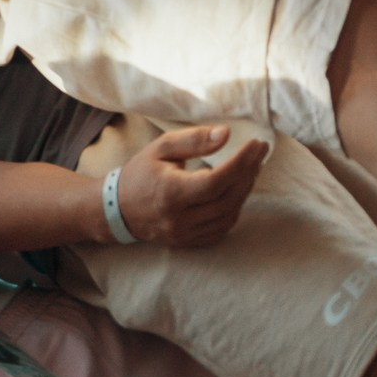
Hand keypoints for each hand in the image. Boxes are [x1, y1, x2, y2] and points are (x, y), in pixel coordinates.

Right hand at [115, 124, 266, 247]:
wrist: (117, 209)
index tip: (256, 145)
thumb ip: (193, 140)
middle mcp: (180, 217)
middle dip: (249, 173)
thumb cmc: (140, 174)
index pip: (217, 180)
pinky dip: (234, 209)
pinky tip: (235, 193)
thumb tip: (226, 134)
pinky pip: (223, 228)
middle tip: (259, 154)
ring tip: (250, 170)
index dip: (241, 162)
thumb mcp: (160, 148)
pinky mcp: (191, 242)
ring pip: (230, 214)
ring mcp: (186, 233)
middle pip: (228, 197)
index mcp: (171, 192)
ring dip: (245, 191)